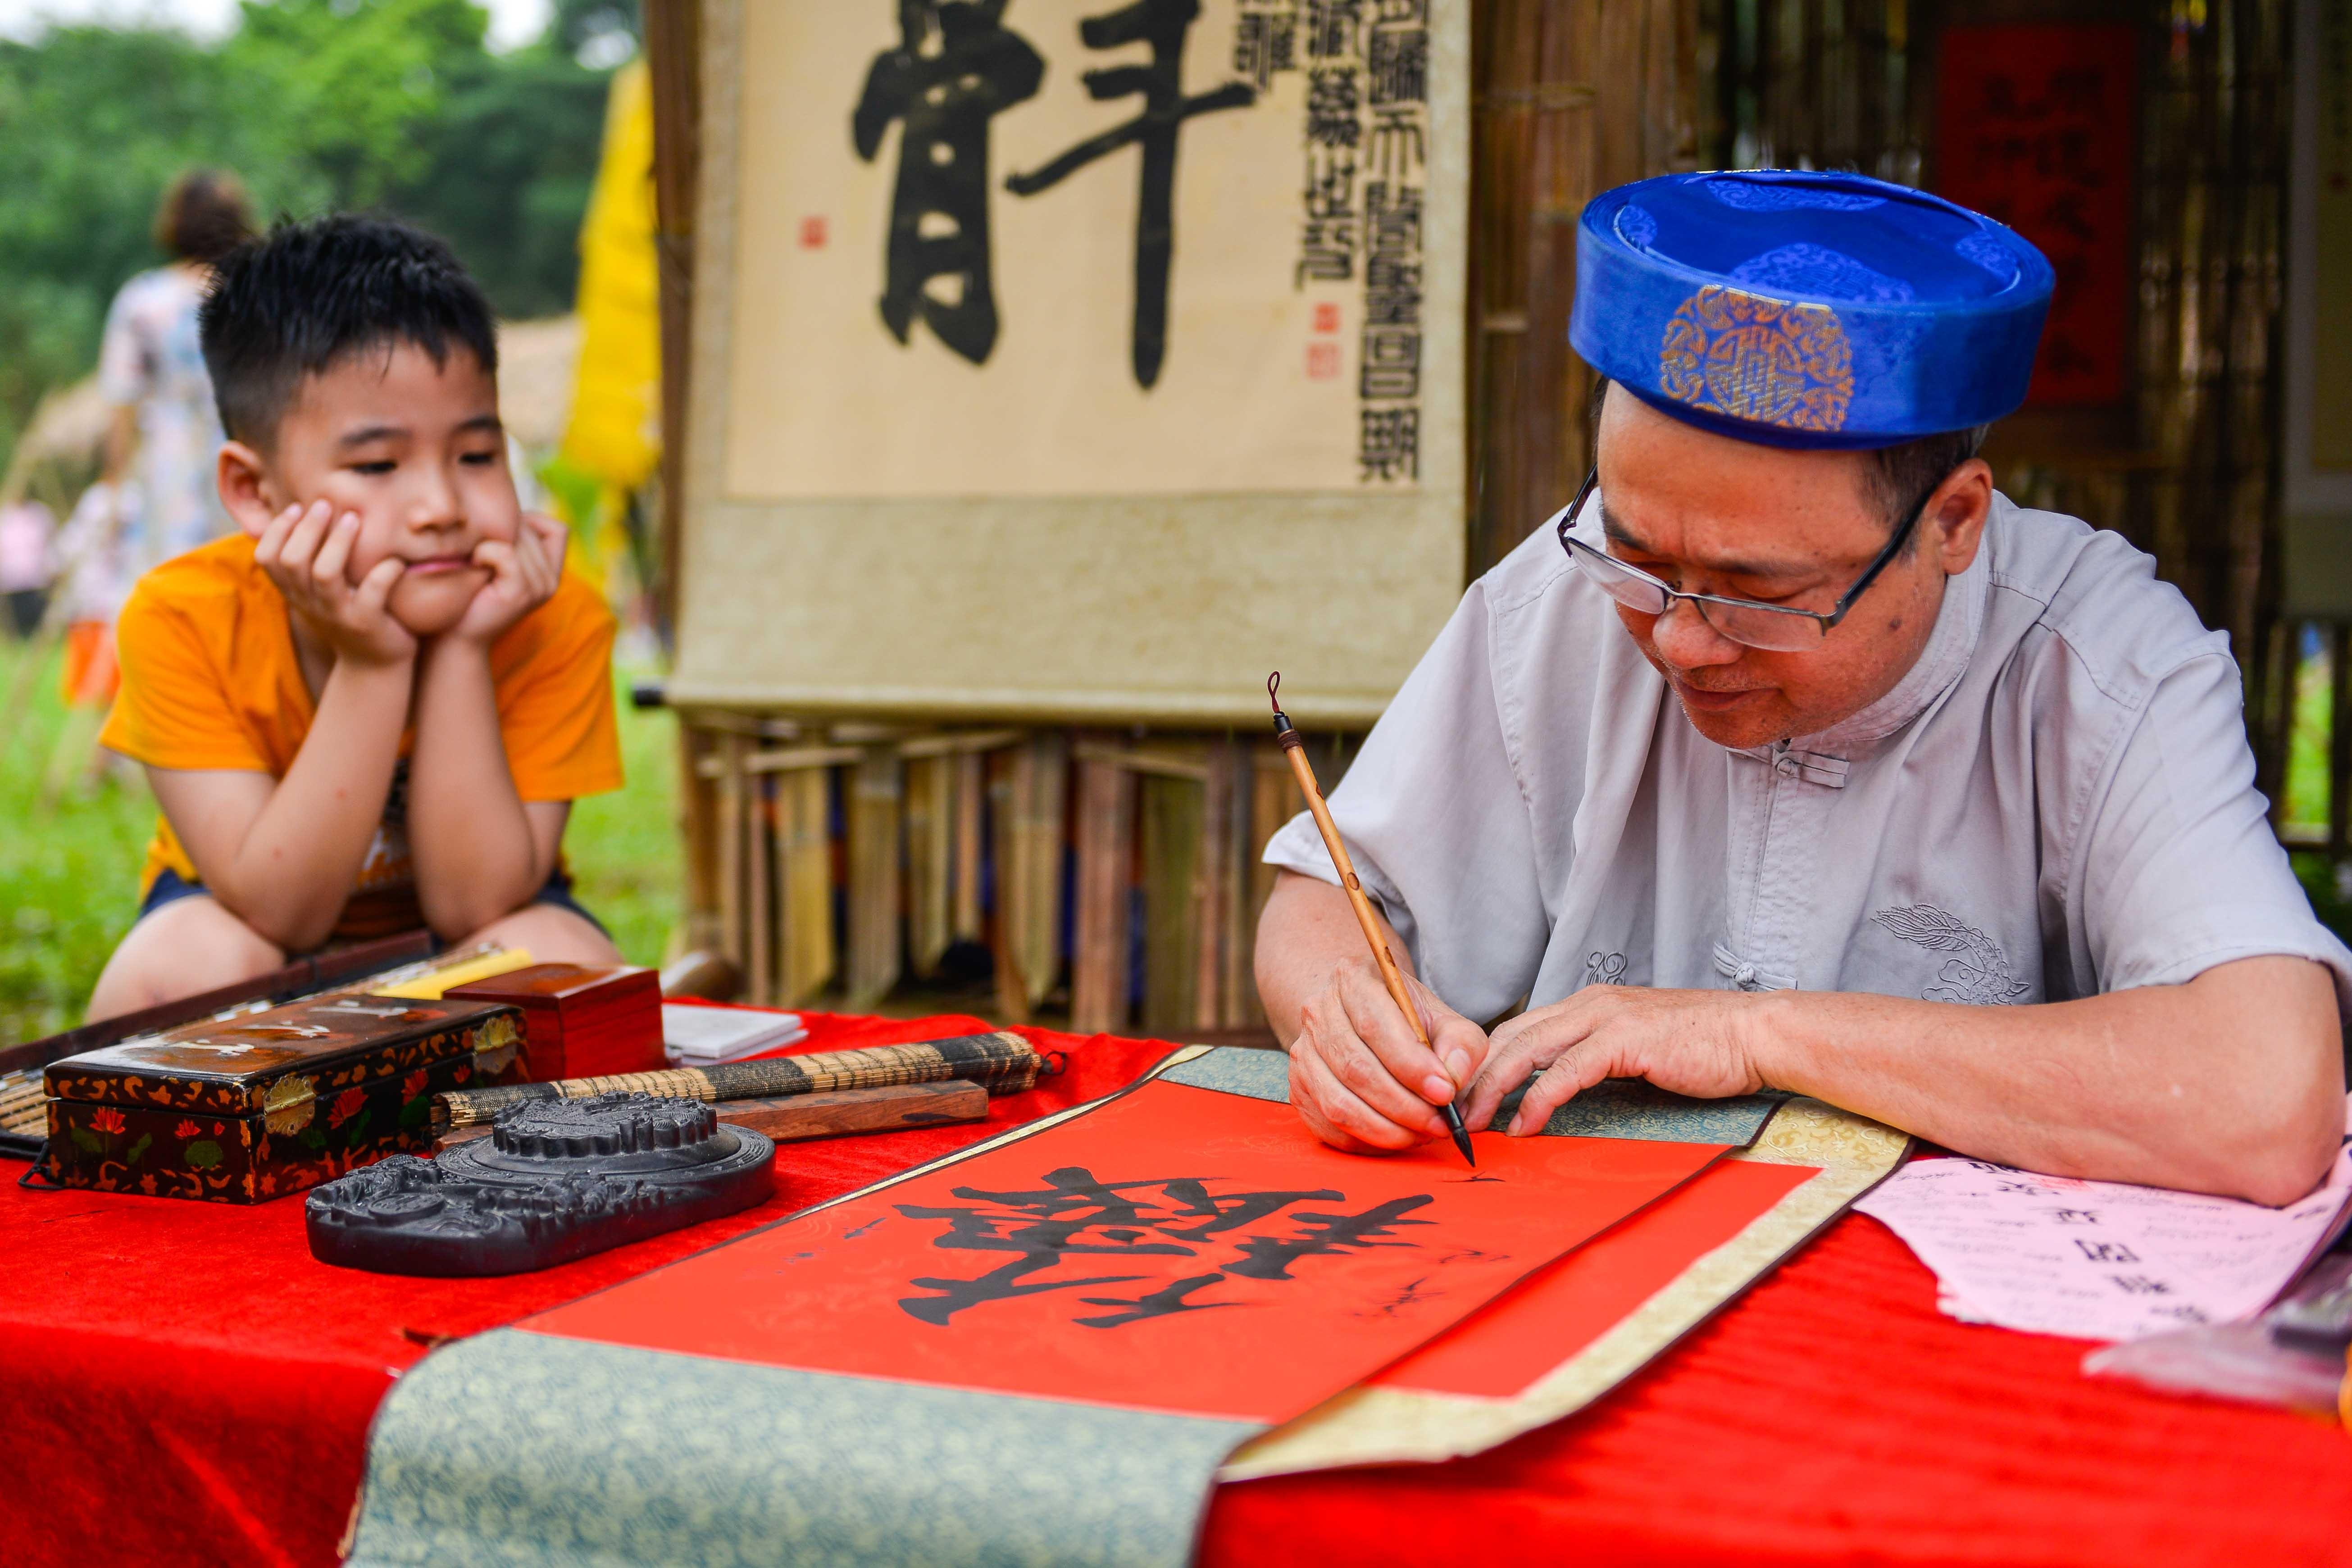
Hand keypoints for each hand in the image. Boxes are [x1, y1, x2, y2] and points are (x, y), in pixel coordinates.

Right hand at [254, 500, 413, 667]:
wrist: (375, 665)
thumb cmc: (351, 615)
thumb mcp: (322, 591)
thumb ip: (310, 562)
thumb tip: (305, 514)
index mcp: (294, 593)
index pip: (267, 558)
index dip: (277, 530)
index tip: (297, 508)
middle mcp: (309, 604)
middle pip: (293, 560)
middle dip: (308, 527)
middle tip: (326, 504)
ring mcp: (337, 615)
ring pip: (324, 573)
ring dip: (339, 541)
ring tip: (354, 518)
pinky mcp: (367, 624)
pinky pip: (372, 592)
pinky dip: (384, 572)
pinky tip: (396, 561)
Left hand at [448, 512, 567, 645]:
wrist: (454, 635)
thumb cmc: (468, 593)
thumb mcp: (496, 562)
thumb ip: (513, 540)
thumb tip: (509, 509)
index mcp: (550, 573)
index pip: (558, 529)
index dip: (531, 522)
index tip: (503, 537)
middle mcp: (551, 581)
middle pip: (533, 528)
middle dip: (502, 530)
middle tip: (479, 550)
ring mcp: (538, 588)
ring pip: (519, 537)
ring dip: (491, 539)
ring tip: (475, 559)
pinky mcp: (520, 593)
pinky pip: (505, 553)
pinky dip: (485, 552)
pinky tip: (474, 564)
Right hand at [1287, 953, 1488, 1152]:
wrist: (1365, 1020)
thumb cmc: (1409, 1021)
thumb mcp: (1443, 1019)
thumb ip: (1461, 1043)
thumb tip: (1454, 1076)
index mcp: (1353, 979)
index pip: (1375, 1025)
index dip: (1411, 1065)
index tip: (1445, 1092)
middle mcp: (1318, 1012)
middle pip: (1357, 1069)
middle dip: (1404, 1106)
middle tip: (1440, 1124)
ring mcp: (1303, 1052)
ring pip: (1339, 1104)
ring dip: (1386, 1129)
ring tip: (1422, 1134)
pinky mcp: (1299, 1088)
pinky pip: (1329, 1127)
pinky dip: (1366, 1142)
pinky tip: (1396, 1137)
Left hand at [1464, 987, 1769, 1134]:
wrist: (1754, 1034)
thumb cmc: (1702, 1048)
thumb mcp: (1635, 1048)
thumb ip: (1596, 1059)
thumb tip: (1559, 1090)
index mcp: (1588, 1004)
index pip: (1516, 1029)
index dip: (1485, 1063)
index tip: (1465, 1099)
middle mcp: (1589, 1004)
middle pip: (1509, 1037)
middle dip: (1474, 1077)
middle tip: (1451, 1115)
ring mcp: (1605, 1018)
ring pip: (1526, 1050)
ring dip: (1493, 1090)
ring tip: (1474, 1124)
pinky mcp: (1624, 1040)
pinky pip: (1565, 1072)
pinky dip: (1538, 1100)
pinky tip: (1523, 1125)